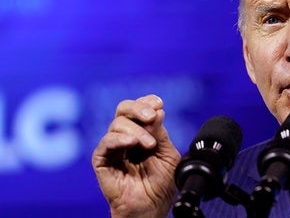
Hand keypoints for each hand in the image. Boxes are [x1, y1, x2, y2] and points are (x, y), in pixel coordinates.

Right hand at [92, 94, 180, 217]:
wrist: (152, 207)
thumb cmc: (161, 184)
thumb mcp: (167, 154)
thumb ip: (160, 133)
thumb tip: (157, 111)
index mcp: (142, 132)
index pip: (139, 108)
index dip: (147, 102)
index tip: (159, 103)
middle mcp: (125, 137)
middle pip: (123, 109)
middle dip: (138, 108)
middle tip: (152, 115)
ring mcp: (113, 148)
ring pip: (117, 124)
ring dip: (136, 130)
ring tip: (149, 145)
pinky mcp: (102, 161)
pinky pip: (105, 143)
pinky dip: (119, 139)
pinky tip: (132, 143)